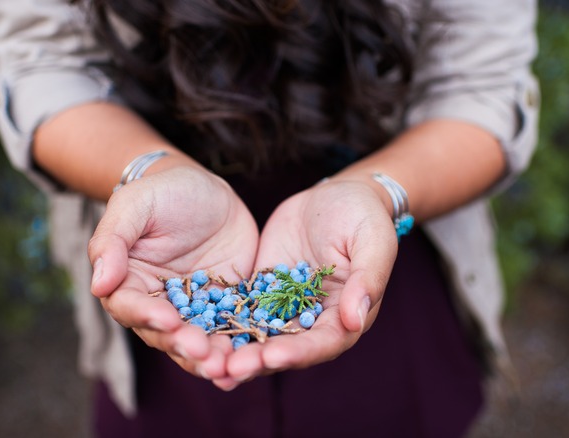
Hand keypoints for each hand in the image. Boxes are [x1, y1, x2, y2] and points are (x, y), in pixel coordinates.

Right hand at [88, 166, 258, 380]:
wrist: (208, 189)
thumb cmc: (162, 191)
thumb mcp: (135, 205)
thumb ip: (113, 240)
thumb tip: (99, 283)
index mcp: (129, 283)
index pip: (130, 306)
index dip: (147, 315)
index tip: (167, 320)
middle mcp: (158, 304)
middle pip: (165, 333)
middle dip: (183, 344)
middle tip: (203, 352)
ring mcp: (193, 309)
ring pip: (198, 339)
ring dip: (210, 356)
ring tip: (226, 366)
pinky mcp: (225, 307)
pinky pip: (231, 329)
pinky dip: (238, 345)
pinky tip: (251, 357)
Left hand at [222, 178, 398, 384]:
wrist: (336, 195)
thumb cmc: (363, 216)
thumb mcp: (372, 240)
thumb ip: (367, 279)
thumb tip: (355, 320)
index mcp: (345, 316)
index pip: (323, 343)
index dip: (298, 352)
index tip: (272, 357)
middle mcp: (313, 320)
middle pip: (286, 348)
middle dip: (258, 361)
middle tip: (230, 370)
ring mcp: (284, 307)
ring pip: (258, 336)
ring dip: (235, 352)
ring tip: (208, 366)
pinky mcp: (261, 291)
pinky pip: (240, 310)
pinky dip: (221, 324)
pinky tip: (195, 333)